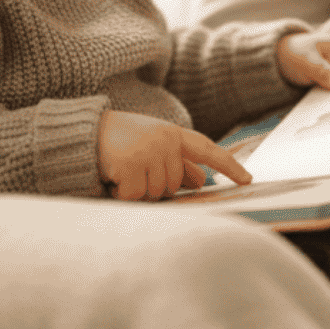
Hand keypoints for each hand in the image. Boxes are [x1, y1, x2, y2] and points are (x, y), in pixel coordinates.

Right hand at [98, 109, 252, 200]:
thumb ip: (175, 161)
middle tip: (132, 171)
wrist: (81, 132)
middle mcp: (164, 140)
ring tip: (121, 172)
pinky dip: (121, 194)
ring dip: (137, 191)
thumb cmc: (119, 141)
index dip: (229, 165)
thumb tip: (201, 181)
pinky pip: (134, 196)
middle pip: (174, 185)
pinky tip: (111, 177)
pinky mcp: (130, 166)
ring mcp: (148, 152)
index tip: (248, 180)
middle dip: (154, 186)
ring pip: (155, 194)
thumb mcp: (151, 145)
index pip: (207, 150)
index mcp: (173, 134)